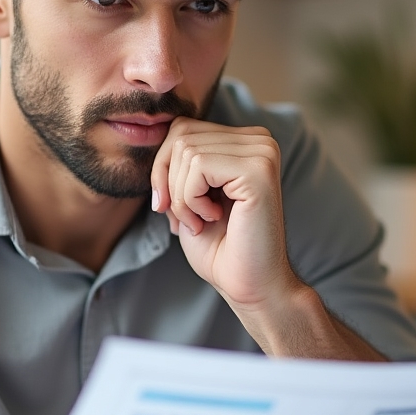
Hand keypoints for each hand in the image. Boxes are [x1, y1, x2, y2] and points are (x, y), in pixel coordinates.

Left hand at [151, 117, 297, 309]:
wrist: (248, 285)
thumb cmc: (219, 247)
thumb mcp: (187, 195)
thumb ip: (177, 161)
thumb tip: (152, 129)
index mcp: (245, 142)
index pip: (182, 129)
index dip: (163, 168)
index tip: (171, 206)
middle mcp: (260, 140)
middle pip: (181, 134)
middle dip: (168, 181)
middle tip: (184, 218)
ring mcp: (263, 152)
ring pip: (187, 150)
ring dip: (181, 196)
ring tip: (201, 221)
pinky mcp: (259, 169)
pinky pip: (198, 165)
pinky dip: (191, 199)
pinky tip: (211, 218)